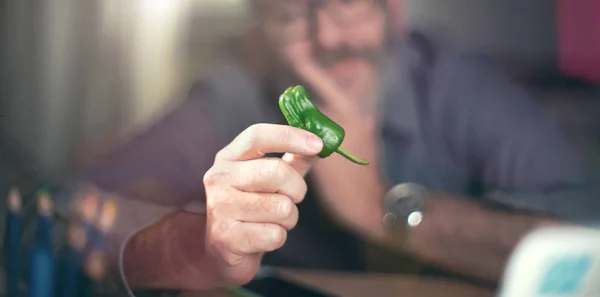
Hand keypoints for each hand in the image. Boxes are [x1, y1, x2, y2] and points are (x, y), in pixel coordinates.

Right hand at [203, 124, 322, 285]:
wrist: (223, 251)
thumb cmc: (252, 210)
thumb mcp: (270, 181)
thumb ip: (293, 161)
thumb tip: (319, 144)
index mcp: (228, 158)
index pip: (257, 135)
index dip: (290, 136)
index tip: (318, 144)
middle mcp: (219, 178)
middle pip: (276, 171)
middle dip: (297, 189)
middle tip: (293, 198)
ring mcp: (219, 208)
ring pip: (281, 207)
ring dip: (288, 218)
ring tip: (272, 221)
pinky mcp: (226, 237)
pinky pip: (275, 234)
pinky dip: (278, 238)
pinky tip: (262, 238)